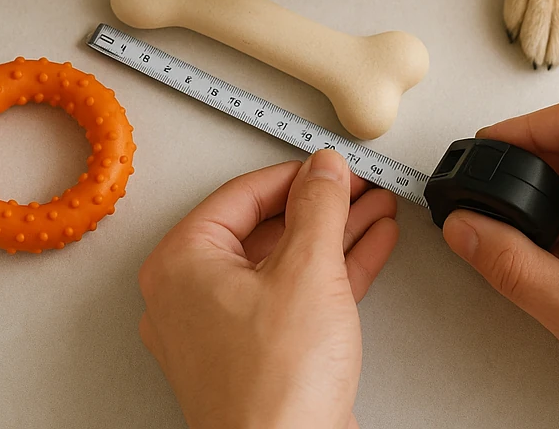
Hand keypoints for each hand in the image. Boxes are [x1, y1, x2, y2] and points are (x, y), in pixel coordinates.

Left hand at [138, 149, 398, 428]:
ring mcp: (223, 330)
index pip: (243, 195)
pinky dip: (333, 271)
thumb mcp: (307, 270)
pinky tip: (369, 246)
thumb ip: (319, 206)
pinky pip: (294, 296)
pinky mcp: (257, 356)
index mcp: (182, 264)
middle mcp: (192, 296)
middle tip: (358, 186)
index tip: (331, 166)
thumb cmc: (275, 391)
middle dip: (323, 205)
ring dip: (335, 234)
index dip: (296, 175)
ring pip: (286, 262)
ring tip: (375, 210)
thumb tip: (323, 169)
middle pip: (266, 227)